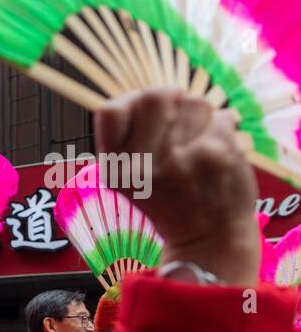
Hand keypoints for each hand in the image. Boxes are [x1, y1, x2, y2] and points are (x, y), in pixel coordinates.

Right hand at [95, 88, 258, 285]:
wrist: (208, 236)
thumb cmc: (167, 198)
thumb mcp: (127, 176)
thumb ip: (128, 136)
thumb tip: (145, 95)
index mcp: (115, 168)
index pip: (110, 110)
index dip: (130, 106)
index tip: (145, 121)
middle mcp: (141, 164)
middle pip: (155, 94)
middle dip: (171, 102)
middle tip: (178, 125)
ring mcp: (180, 159)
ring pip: (194, 101)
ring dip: (200, 116)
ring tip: (197, 143)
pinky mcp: (216, 155)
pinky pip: (221, 117)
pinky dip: (222, 130)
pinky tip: (215, 153)